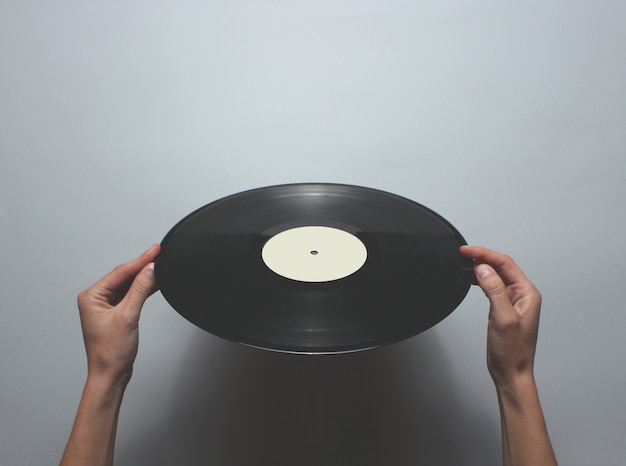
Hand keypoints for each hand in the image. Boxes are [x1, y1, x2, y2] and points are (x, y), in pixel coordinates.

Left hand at [77, 245, 159, 386]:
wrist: (110, 375)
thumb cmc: (110, 352)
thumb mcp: (128, 316)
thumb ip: (140, 290)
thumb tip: (151, 269)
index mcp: (92, 296)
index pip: (120, 272)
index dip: (140, 260)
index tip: (155, 250)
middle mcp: (96, 299)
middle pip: (123, 276)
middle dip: (142, 266)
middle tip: (160, 254)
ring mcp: (105, 306)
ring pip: (128, 285)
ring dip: (144, 277)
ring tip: (161, 266)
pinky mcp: (115, 313)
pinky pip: (130, 294)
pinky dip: (142, 289)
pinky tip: (154, 283)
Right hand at [460, 246, 541, 388]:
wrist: (511, 372)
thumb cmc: (513, 351)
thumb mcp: (503, 318)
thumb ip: (494, 290)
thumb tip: (483, 268)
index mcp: (527, 293)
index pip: (505, 264)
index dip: (485, 254)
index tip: (467, 250)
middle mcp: (522, 294)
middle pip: (501, 266)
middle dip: (482, 257)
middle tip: (463, 253)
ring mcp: (512, 301)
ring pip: (495, 275)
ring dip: (481, 267)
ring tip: (464, 262)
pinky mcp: (502, 308)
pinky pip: (492, 286)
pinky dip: (480, 279)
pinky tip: (471, 278)